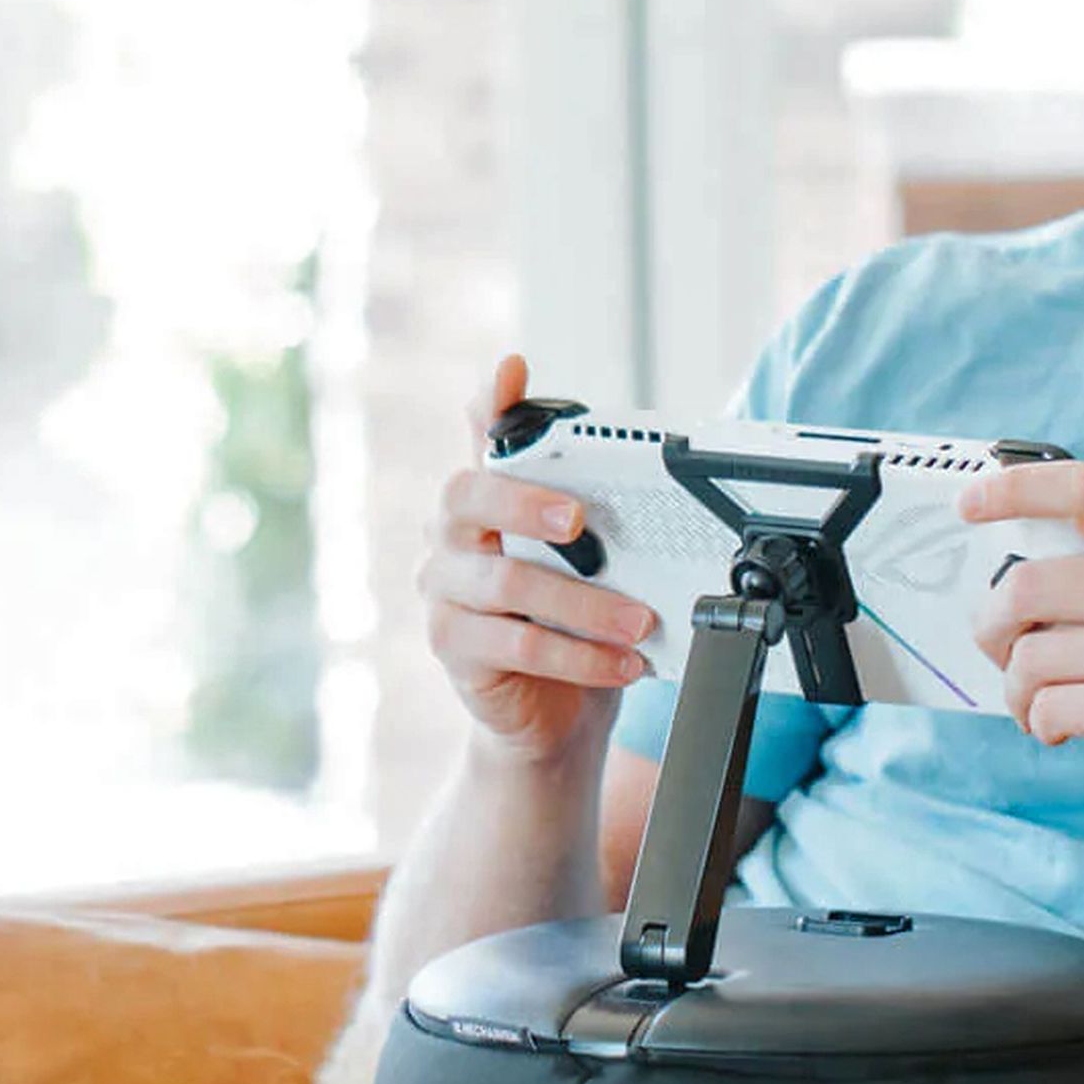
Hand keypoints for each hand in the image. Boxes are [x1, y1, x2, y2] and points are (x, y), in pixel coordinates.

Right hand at [416, 353, 658, 765]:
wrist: (552, 715)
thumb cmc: (570, 625)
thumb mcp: (590, 562)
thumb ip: (601, 513)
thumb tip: (639, 467)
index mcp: (485, 498)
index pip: (479, 434)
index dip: (488, 400)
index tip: (512, 368)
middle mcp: (449, 536)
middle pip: (467, 496)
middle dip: (526, 501)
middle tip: (581, 517)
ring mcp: (443, 592)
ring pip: (506, 581)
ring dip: (585, 603)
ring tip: (640, 620)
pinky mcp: (453, 647)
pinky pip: (518, 644)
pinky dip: (580, 656)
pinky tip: (624, 660)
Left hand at [961, 460, 1083, 820]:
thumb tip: (997, 582)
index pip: (1079, 487)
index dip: (1014, 486)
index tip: (968, 503)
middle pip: (1022, 587)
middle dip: (990, 630)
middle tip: (1000, 652)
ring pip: (1026, 659)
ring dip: (1017, 691)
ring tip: (1043, 704)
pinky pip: (1046, 708)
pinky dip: (1040, 724)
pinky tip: (1066, 728)